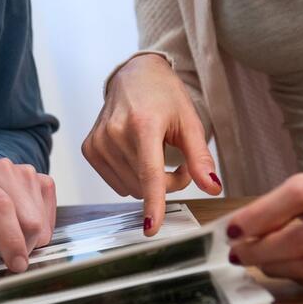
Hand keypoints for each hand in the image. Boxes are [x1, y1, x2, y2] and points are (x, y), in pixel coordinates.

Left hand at [0, 158, 55, 285]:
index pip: (1, 207)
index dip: (12, 239)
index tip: (15, 265)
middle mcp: (3, 171)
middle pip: (29, 220)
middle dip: (20, 247)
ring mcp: (26, 173)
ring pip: (42, 223)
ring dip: (27, 239)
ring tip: (2, 231)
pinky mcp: (41, 181)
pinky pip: (49, 218)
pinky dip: (37, 232)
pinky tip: (16, 224)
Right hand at [82, 53, 221, 235]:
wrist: (134, 76)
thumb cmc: (165, 97)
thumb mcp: (190, 123)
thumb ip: (200, 158)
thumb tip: (213, 188)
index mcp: (143, 124)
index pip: (150, 173)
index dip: (153, 203)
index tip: (151, 227)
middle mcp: (115, 133)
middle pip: (145, 185)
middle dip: (167, 184)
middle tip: (180, 163)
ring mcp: (98, 142)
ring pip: (130, 189)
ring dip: (149, 182)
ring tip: (157, 155)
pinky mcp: (89, 149)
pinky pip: (116, 183)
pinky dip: (132, 178)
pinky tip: (137, 155)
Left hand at [227, 173, 302, 290]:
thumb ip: (289, 200)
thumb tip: (241, 226)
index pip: (294, 196)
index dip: (257, 215)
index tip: (230, 229)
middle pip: (294, 240)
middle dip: (256, 250)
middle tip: (236, 252)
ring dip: (272, 265)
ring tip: (256, 259)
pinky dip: (296, 276)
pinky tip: (286, 266)